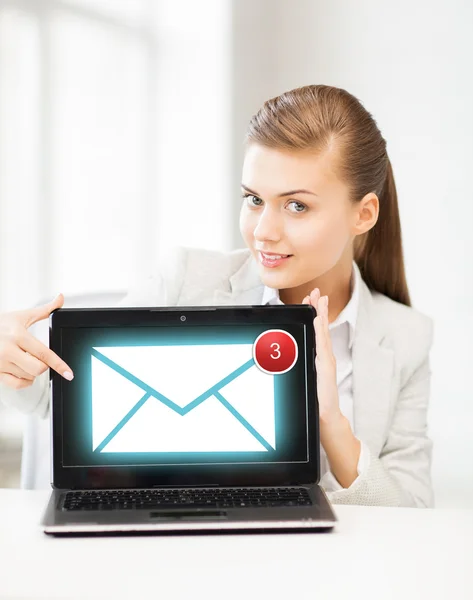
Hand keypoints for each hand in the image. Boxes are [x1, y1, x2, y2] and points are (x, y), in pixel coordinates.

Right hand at [0, 294, 73, 389]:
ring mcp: (0, 363)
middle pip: (37, 369)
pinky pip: (16, 385)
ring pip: (29, 377)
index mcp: (18, 335)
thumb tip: (60, 298)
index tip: (68, 373)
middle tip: (40, 358)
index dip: (59, 364)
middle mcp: (8, 350)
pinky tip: (24, 372)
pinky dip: (25, 382)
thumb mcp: (22, 316)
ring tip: (27, 360)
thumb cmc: (0, 324)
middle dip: (44, 365)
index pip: (44, 353)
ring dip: (33, 372)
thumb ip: (45, 310)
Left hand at [302, 288, 341, 425]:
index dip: (313, 313)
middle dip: (318, 308)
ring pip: (322, 333)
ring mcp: (326, 360)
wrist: (325, 415)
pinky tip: (318, 321)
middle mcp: (324, 354)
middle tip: (316, 291)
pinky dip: (320, 332)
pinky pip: (322, 346)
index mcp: (318, 355)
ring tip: (319, 300)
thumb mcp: (306, 376)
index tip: (309, 298)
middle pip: (320, 327)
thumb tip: (285, 355)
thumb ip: (301, 364)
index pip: (315, 329)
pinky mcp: (326, 367)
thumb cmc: (316, 397)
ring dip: (321, 315)